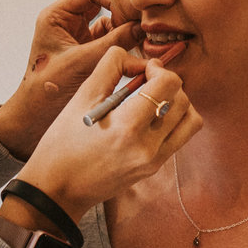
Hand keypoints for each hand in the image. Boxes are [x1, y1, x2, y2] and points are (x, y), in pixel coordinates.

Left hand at [0, 0, 141, 157]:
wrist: (34, 117)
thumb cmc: (47, 89)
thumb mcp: (82, 62)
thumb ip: (113, 43)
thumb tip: (142, 28)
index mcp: (57, 15)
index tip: (131, 12)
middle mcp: (68, 21)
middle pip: (103, 2)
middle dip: (124, 11)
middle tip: (143, 21)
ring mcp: (79, 36)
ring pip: (110, 21)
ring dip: (126, 28)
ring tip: (144, 36)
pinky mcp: (88, 51)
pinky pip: (111, 39)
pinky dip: (125, 42)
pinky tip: (139, 47)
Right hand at [12, 47, 200, 222]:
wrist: (57, 189)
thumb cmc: (63, 142)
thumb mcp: (81, 97)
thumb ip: (111, 67)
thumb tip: (138, 58)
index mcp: (127, 127)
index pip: (168, 85)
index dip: (159, 69)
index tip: (144, 69)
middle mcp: (147, 147)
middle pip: (183, 100)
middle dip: (168, 84)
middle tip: (146, 82)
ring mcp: (153, 161)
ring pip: (190, 120)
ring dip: (176, 102)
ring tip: (152, 100)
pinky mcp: (154, 169)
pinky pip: (180, 137)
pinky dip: (172, 121)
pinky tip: (149, 118)